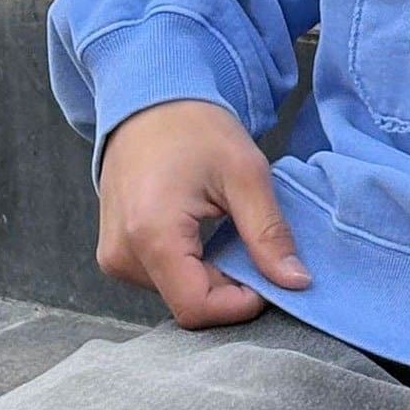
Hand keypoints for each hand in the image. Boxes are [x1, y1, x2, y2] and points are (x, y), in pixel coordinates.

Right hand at [96, 99, 311, 328]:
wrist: (150, 102)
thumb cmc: (195, 128)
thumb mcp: (246, 175)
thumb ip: (269, 234)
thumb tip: (295, 282)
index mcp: (151, 235)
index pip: (197, 308)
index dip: (242, 303)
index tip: (271, 274)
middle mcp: (122, 254)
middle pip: (189, 302)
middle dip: (232, 285)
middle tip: (255, 242)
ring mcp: (114, 256)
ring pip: (178, 293)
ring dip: (214, 274)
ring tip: (227, 227)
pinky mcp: (116, 252)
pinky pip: (164, 278)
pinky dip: (194, 265)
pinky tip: (207, 231)